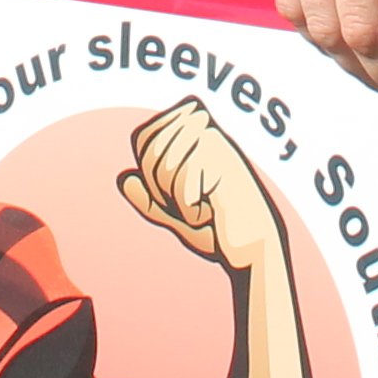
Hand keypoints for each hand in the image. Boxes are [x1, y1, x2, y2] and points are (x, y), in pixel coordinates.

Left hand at [117, 99, 281, 270]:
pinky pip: (182, 187)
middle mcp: (203, 127)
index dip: (150, 173)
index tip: (180, 189)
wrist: (251, 250)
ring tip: (206, 205)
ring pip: (164, 168)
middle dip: (161, 188)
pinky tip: (215, 211)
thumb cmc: (216, 227)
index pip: (142, 137)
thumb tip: (126, 180)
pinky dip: (192, 210)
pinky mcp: (225, 160)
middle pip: (149, 151)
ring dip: (178, 201)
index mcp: (190, 130)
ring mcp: (215, 141)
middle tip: (194, 200)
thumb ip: (147, 199)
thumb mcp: (173, 215)